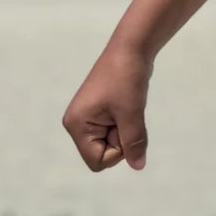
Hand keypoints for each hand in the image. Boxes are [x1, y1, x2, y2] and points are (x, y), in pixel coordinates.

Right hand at [62, 42, 153, 172]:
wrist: (130, 49)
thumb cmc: (127, 78)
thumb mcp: (132, 113)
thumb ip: (134, 142)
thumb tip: (138, 166)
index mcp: (76, 125)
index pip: (97, 162)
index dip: (118, 152)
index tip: (125, 127)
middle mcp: (77, 124)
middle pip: (102, 154)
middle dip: (121, 141)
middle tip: (126, 114)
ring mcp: (87, 119)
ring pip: (111, 144)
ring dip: (125, 131)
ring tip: (126, 107)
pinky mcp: (99, 113)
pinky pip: (115, 132)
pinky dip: (125, 123)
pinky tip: (126, 105)